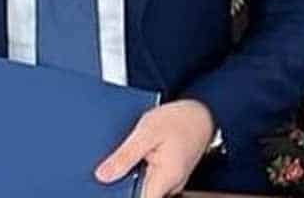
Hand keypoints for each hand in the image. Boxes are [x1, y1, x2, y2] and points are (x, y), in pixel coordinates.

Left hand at [95, 99, 214, 197]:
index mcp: (166, 177)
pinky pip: (149, 178)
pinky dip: (138, 169)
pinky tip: (134, 155)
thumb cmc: (178, 119)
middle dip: (123, 182)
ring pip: (144, 186)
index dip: (122, 195)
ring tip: (128, 155)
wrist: (200, 114)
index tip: (108, 186)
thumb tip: (103, 176)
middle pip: (140, 193)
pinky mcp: (168, 174)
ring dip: (130, 175)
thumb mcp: (145, 132)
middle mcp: (171, 184)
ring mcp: (171, 181)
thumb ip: (125, 156)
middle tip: (116, 163)